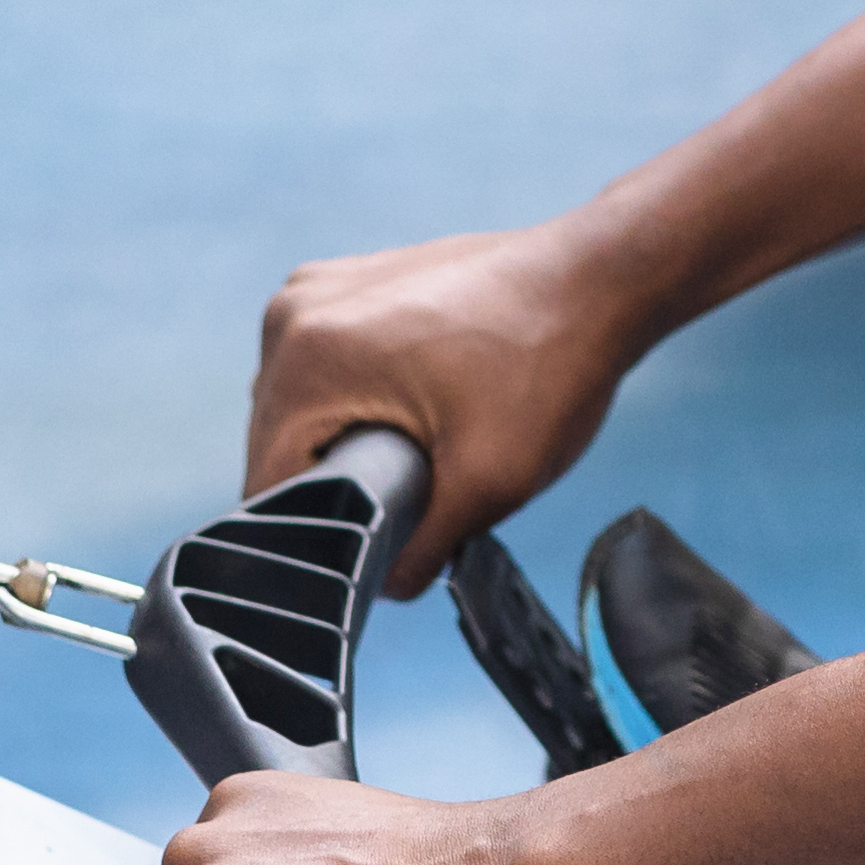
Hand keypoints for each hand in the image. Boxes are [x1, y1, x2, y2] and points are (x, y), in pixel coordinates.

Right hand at [247, 221, 648, 589]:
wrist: (597, 277)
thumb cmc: (549, 364)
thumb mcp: (489, 481)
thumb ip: (422, 548)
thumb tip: (382, 586)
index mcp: (310, 357)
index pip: (267, 482)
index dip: (306, 535)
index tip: (357, 557)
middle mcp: (294, 314)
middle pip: (276, 442)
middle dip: (328, 485)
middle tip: (401, 511)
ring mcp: (317, 289)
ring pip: (299, 406)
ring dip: (341, 441)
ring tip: (413, 458)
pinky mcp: (346, 282)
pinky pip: (324, 365)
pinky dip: (354, 399)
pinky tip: (413, 414)